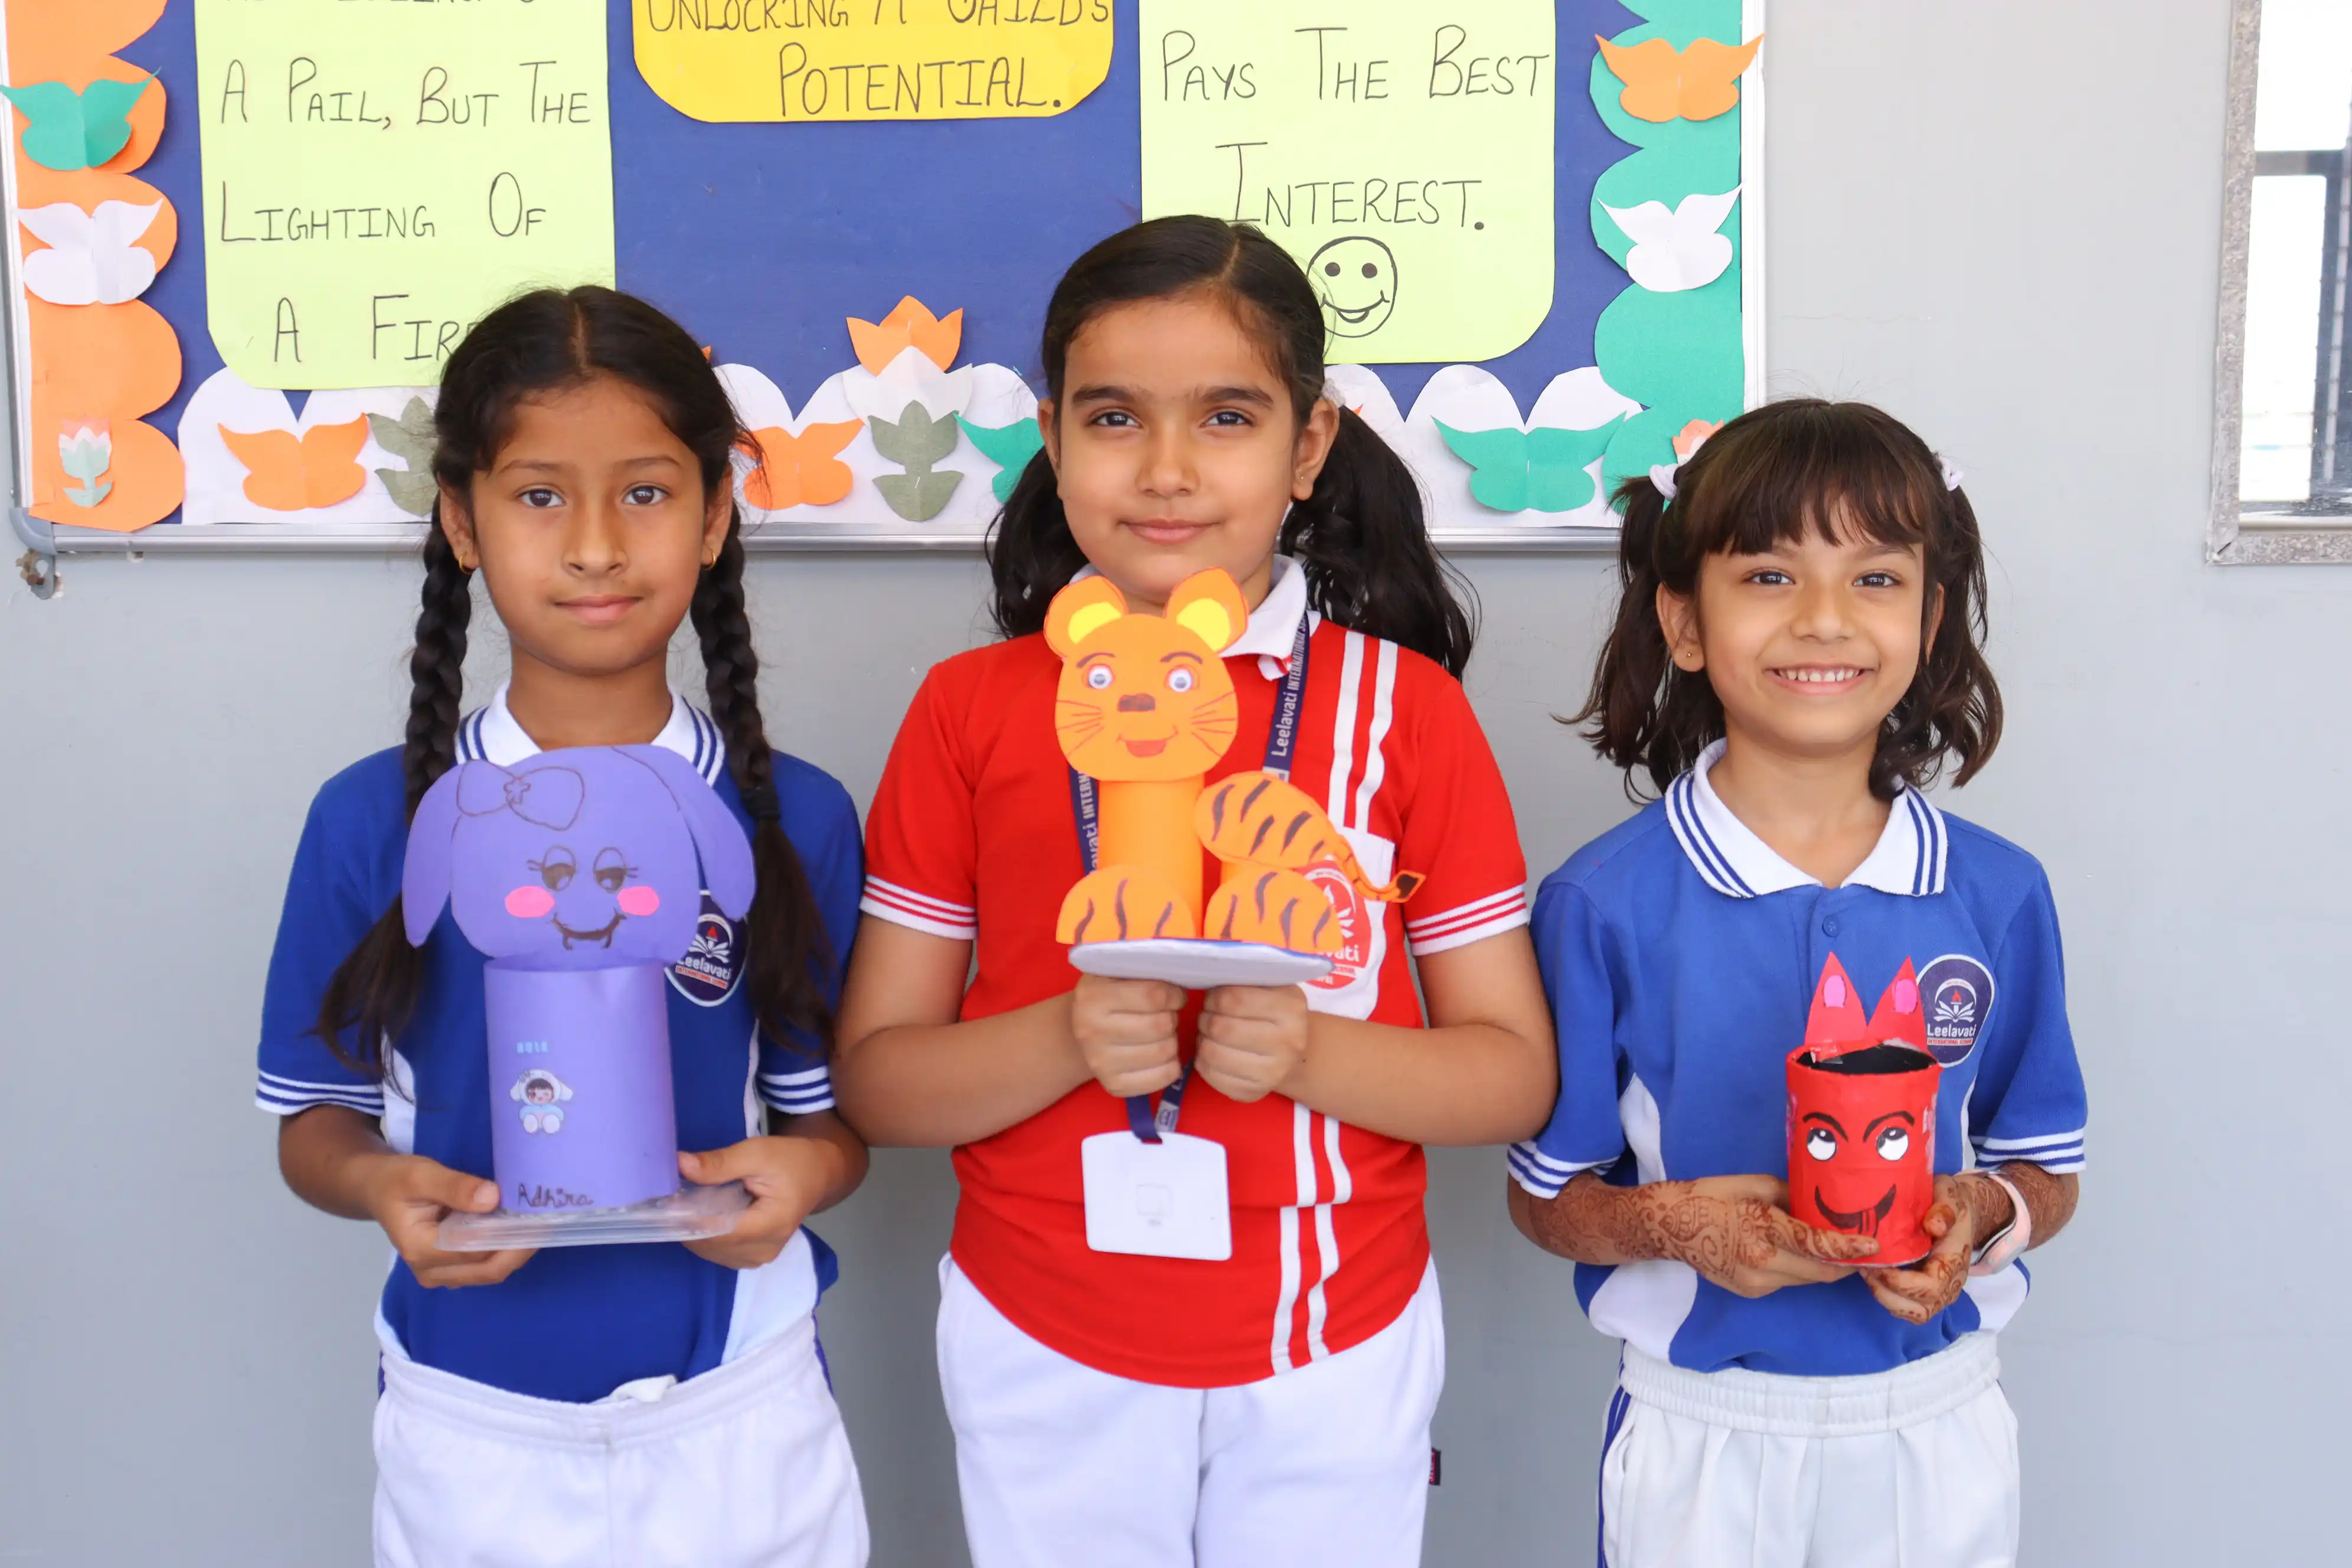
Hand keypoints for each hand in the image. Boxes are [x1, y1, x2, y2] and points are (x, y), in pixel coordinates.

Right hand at [360, 1152, 534, 1289]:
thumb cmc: (397, 1180)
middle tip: (547, 1221)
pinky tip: (520, 1228)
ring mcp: (441, 1275)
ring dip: (515, 1250)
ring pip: (490, 1272)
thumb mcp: (421, 1174)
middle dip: (519, 1248)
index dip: (508, 1237)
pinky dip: (505, 1250)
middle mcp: (431, 1272)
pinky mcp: (451, 1269)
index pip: (475, 1252)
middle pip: (488, 1270)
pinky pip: (485, 1267)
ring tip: (538, 1223)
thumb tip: (493, 1198)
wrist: (378, 1189)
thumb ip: (455, 1187)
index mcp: (421, 1250)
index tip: (536, 1218)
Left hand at [678, 1138, 827, 1269]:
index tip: (669, 1198)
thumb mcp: (757, 1152)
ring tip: (693, 1202)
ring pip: (709, 1250)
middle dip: (689, 1221)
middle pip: (711, 1243)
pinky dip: (705, 1235)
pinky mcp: (752, 1258)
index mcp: (771, 1224)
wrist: (817, 1174)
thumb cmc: (790, 1160)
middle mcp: (765, 1250)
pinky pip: (717, 1252)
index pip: (718, 1231)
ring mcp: (758, 1258)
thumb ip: (719, 1162)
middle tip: (679, 1194)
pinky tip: (706, 1214)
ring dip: (695, 1229)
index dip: (689, 1217)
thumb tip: (680, 1164)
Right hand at [1072, 974, 1183, 1097]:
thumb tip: (1182, 968)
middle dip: (1171, 1017)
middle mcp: (1090, 1030)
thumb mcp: (1118, 973)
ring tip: (1161, 1033)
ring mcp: (1099, 1062)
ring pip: (1165, 1051)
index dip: (1173, 995)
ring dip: (1172, 1040)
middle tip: (1164, 1015)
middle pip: (1160, 1025)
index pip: (1153, 995)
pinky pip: (1164, 1077)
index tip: (1173, 995)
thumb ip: (1144, 968)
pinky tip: (1161, 1054)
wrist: (1080, 1030)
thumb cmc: (1111, 995)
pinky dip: (1172, 1065)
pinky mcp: (1114, 1085)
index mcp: (1093, 995)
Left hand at [1196, 984, 1310, 1103]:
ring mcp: (1273, 1073)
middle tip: (1208, 1016)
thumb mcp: (1269, 987)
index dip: (1214, 997)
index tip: (1213, 998)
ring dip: (1202, 1040)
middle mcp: (1289, 1042)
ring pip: (1213, 1053)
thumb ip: (1244, 978)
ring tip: (1210, 1034)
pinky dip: (1203, 1062)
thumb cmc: (1272, 1012)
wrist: (1294, 1053)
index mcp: (1291, 1008)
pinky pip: (1212, 1076)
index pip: (1235, 999)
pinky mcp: (1254, 1093)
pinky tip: (1213, 1053)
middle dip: (1206, 1019)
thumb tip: (1206, 973)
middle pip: (1222, 1027)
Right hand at [1653, 1175, 1881, 1296]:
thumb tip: (1822, 1208)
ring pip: (1806, 1280)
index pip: (1816, 1244)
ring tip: (1827, 1249)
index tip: (1873, 1246)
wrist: (1670, 1226)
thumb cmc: (1713, 1196)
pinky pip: (1787, 1283)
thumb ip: (1792, 1197)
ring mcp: (1756, 1283)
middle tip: (1862, 1250)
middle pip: (1821, 1271)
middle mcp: (1762, 1263)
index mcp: (1763, 1229)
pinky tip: (1786, 1253)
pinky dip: (1796, 1270)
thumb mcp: (1754, 1185)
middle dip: (1844, 1263)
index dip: (1848, 1248)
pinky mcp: (1751, 1293)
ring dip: (1820, 1266)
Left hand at [1862, 1173, 2005, 1323]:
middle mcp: (1951, 1284)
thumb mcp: (1950, 1195)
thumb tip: (1933, 1226)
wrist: (1963, 1211)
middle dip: (1888, 1293)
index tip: (1878, 1265)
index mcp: (1954, 1262)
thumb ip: (1945, 1210)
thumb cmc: (1952, 1202)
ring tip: (1868, 1274)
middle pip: (1922, 1309)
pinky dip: (1890, 1299)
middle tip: (1865, 1269)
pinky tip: (1875, 1277)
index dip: (1901, 1283)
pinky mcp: (1930, 1293)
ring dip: (1887, 1299)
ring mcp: (1942, 1292)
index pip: (1931, 1287)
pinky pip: (1910, 1308)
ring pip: (1915, 1313)